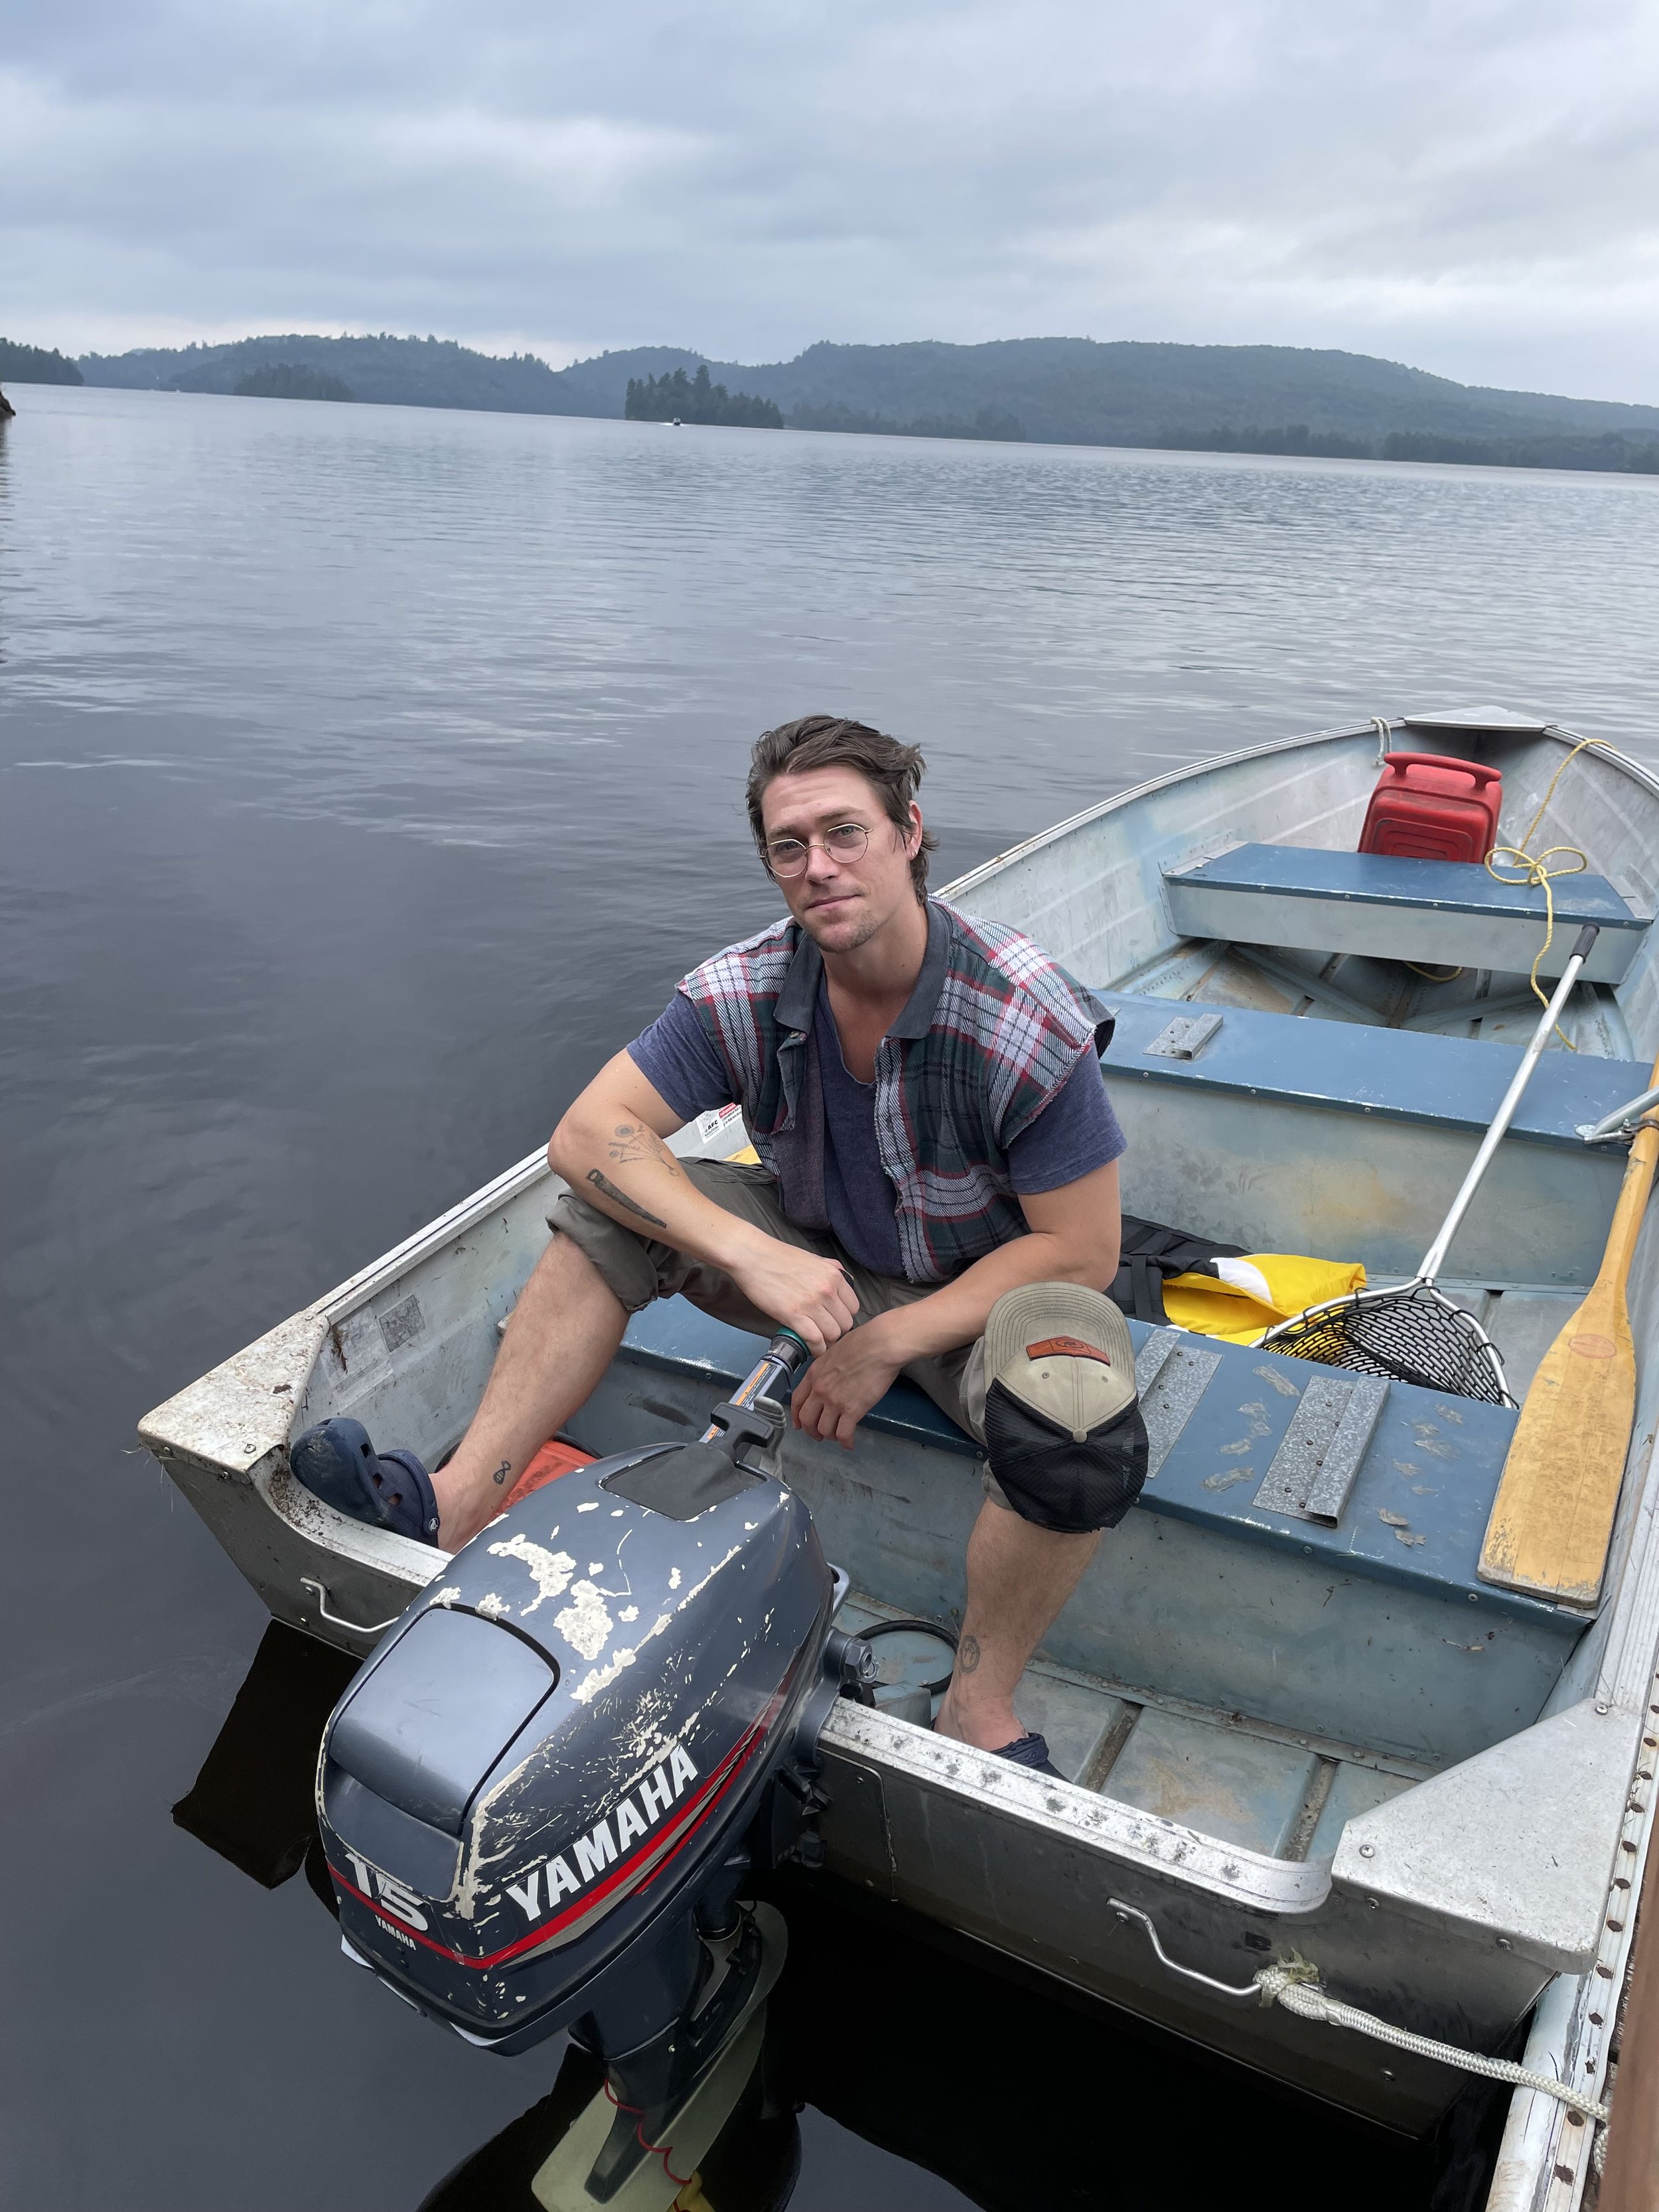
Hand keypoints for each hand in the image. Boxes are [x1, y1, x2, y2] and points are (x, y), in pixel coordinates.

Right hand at [725, 1231, 860, 1355]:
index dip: (844, 1317)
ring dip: (826, 1342)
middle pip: (845, 1323)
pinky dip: (815, 1348)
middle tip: (825, 1333)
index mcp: (834, 1276)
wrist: (752, 1256)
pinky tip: (811, 1348)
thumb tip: (843, 1281)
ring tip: (817, 1342)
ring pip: (833, 1334)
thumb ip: (832, 1270)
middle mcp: (827, 1289)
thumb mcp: (814, 1259)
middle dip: (836, 1331)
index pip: (853, 1307)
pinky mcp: (793, 1315)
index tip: (835, 1320)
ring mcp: (811, 1303)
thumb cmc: (778, 1256)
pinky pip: (815, 1339)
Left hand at [791, 1316, 907, 1447]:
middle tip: (818, 1435)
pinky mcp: (852, 1410)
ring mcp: (835, 1401)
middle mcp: (820, 1390)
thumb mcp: (834, 1352)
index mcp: (814, 1374)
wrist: (880, 1345)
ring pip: (824, 1430)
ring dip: (830, 1436)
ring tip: (838, 1435)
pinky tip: (850, 1443)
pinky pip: (843, 1434)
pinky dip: (846, 1442)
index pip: (797, 1400)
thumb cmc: (863, 1342)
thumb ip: (826, 1368)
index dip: (796, 1415)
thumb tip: (829, 1376)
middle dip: (811, 1431)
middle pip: (807, 1419)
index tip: (799, 1423)